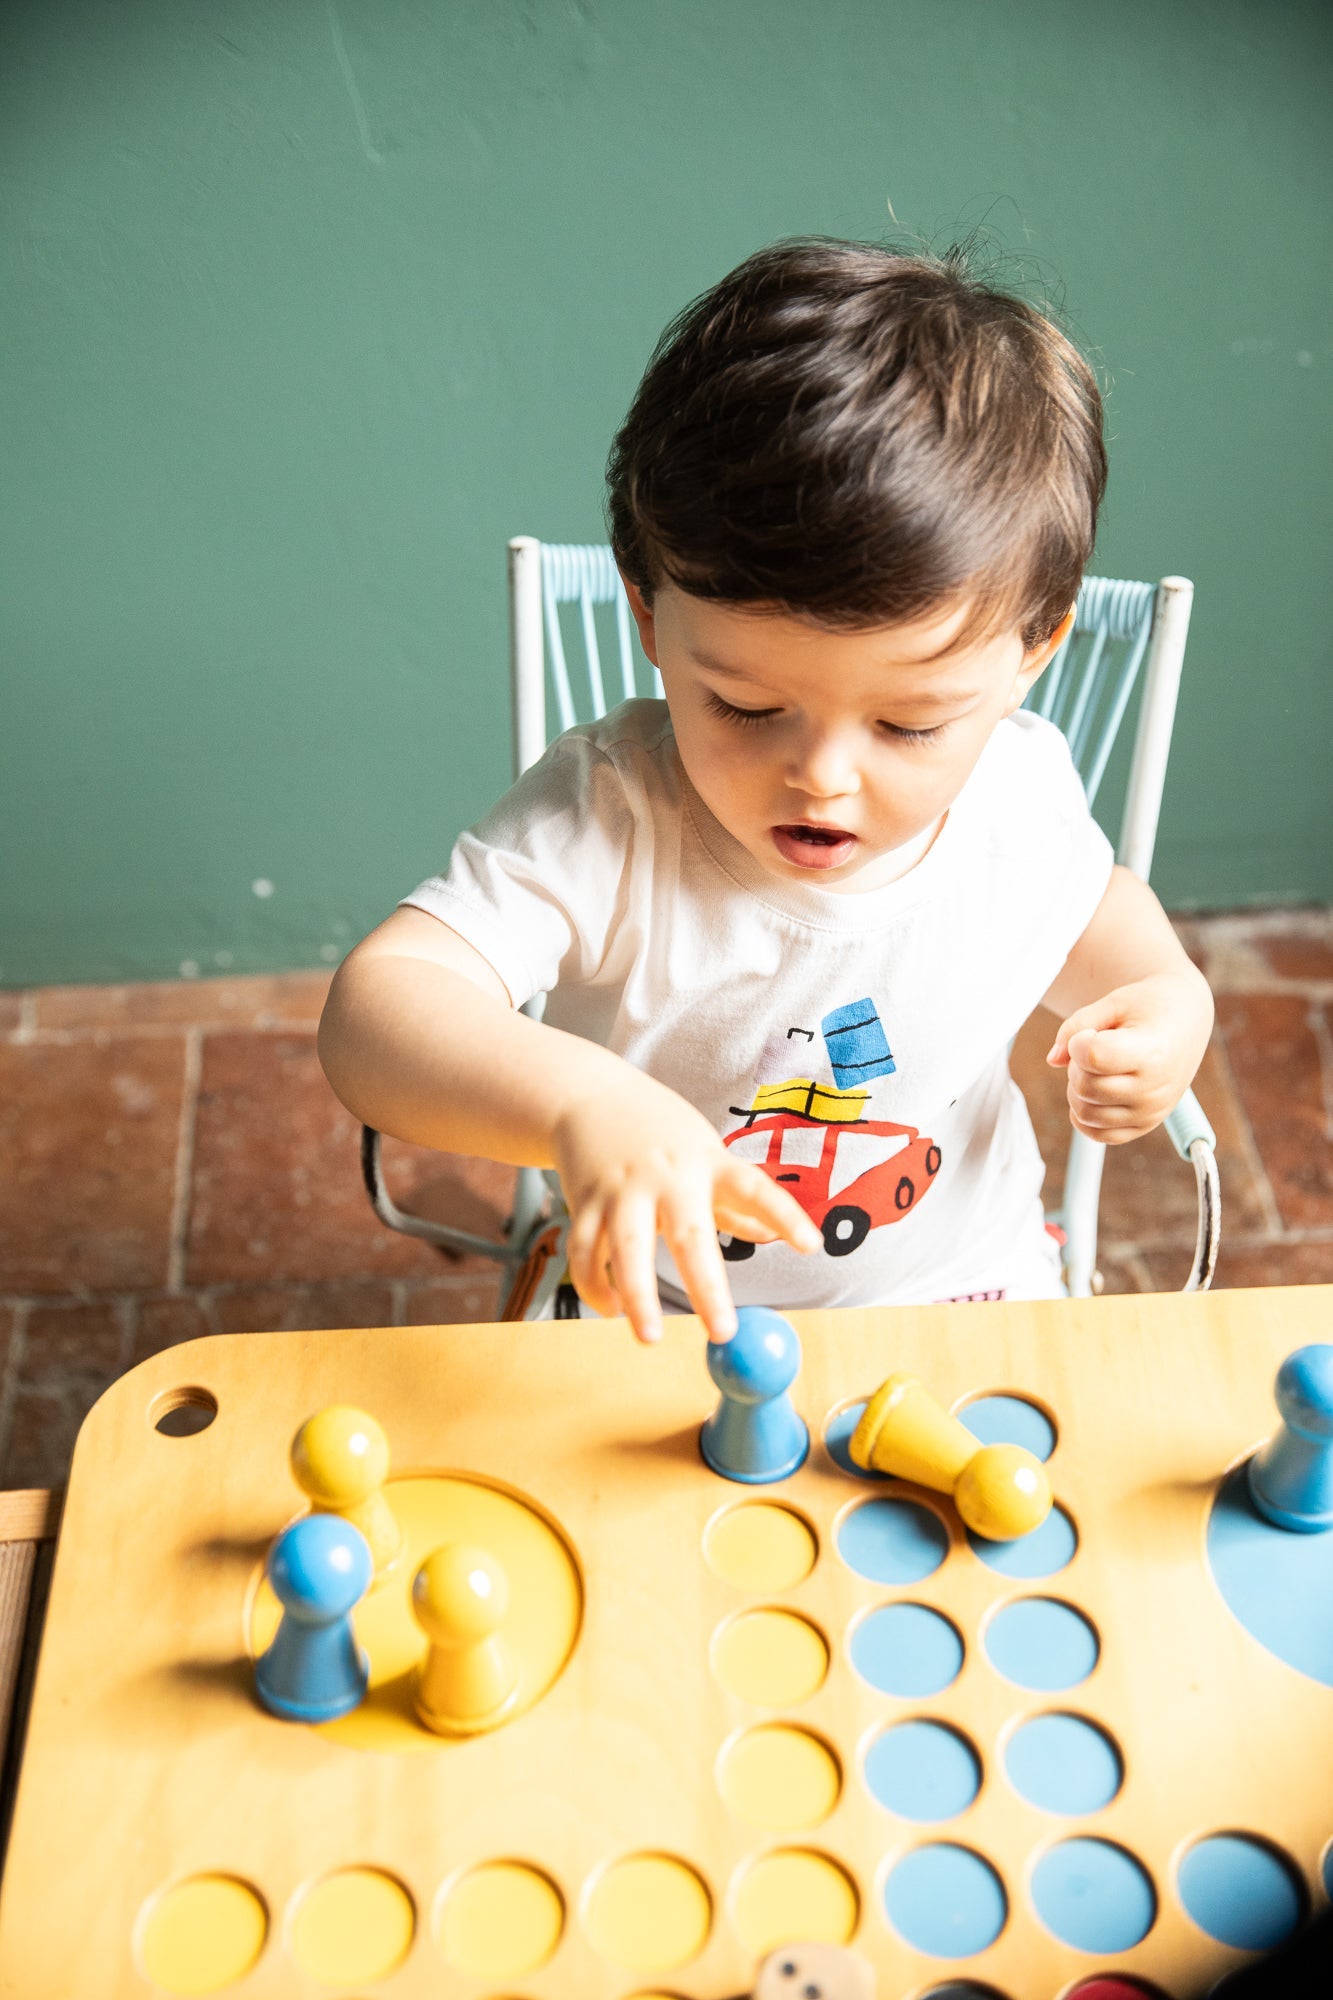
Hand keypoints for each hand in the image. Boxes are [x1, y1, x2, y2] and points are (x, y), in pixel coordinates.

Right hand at [551, 1075, 820, 1344]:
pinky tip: (611, 1309)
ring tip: (649, 1338)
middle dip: (707, 1287)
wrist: (589, 1095)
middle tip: (723, 1332)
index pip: (754, 1189)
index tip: (811, 1245)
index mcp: (707, 1162)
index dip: (784, 1215)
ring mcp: (623, 1188)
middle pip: (689, 1234)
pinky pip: (585, 1251)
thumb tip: (770, 1236)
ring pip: (627, 1247)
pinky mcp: (585, 1201)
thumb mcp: (705, 1153)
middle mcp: (667, 1176)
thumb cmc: (660, 1131)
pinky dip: (594, 1285)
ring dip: (637, 1295)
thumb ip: (734, 1200)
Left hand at [1046, 971, 1211, 1144]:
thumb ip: (1077, 1025)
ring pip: (1085, 1113)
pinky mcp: (1144, 1125)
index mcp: (1151, 1053)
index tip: (1092, 1032)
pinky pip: (1098, 1134)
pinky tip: (1093, 1091)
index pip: (1092, 1057)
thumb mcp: (1113, 1002)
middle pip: (1084, 1087)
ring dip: (1077, 1088)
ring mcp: (1150, 1112)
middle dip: (1076, 1064)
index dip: (1079, 1041)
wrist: (1186, 1020)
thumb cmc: (1149, 1007)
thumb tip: (1052, 1060)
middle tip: (1095, 1045)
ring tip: (1098, 1067)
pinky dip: (1085, 1115)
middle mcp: (1153, 1090)